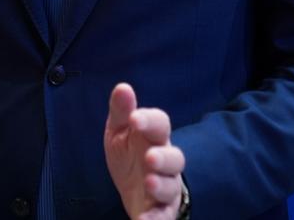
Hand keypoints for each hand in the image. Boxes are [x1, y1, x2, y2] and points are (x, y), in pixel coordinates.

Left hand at [104, 83, 185, 219]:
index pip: (160, 124)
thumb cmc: (130, 154)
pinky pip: (163, 215)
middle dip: (163, 157)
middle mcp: (165, 162)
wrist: (135, 189)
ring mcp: (166, 187)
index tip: (134, 118)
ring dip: (162, 185)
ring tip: (150, 183)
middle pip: (175, 157)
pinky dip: (156, 219)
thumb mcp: (119, 131)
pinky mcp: (162, 210)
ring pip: (172, 186)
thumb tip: (123, 87)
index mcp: (154, 138)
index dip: (149, 120)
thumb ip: (121, 112)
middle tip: (149, 156)